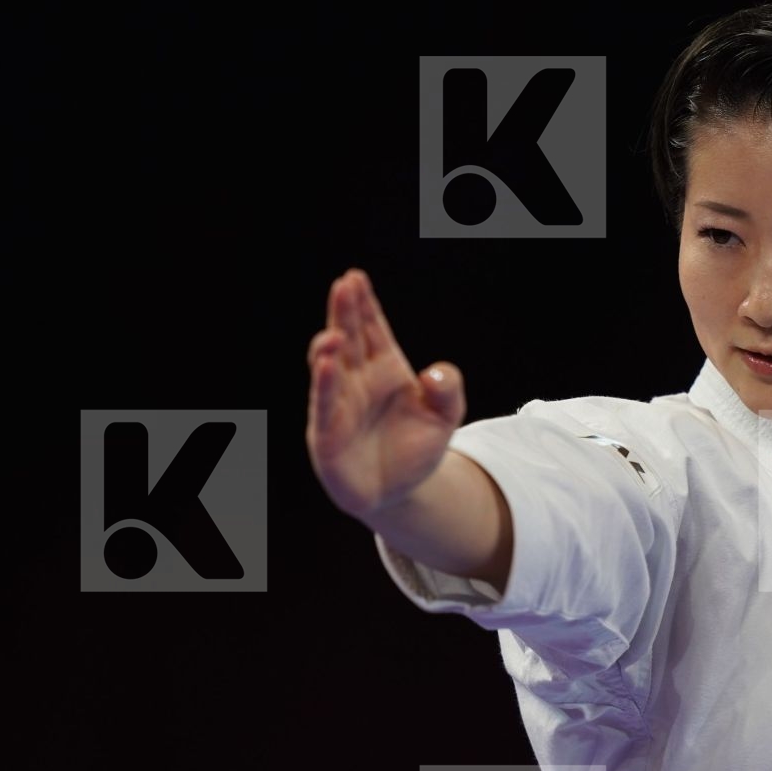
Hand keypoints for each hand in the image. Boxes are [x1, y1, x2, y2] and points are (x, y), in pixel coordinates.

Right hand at [306, 268, 466, 518]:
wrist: (402, 492)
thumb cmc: (418, 447)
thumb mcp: (446, 415)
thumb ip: (448, 389)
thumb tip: (432, 373)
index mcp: (384, 368)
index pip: (371, 330)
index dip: (364, 305)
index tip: (355, 277)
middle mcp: (356, 382)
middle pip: (348, 339)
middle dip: (344, 313)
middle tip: (343, 285)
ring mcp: (338, 406)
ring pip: (328, 369)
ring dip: (328, 348)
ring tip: (335, 333)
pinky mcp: (327, 434)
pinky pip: (323, 405)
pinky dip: (323, 384)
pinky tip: (325, 363)